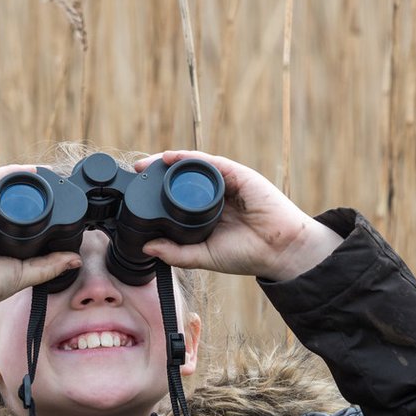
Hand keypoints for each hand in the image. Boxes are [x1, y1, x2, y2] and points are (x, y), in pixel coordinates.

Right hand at [0, 165, 81, 331]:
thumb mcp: (25, 272)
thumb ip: (50, 265)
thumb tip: (75, 260)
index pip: (14, 211)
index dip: (33, 201)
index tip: (54, 195)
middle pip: (6, 195)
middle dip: (28, 185)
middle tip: (52, 179)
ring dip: (20, 175)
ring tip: (42, 172)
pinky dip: (7, 174)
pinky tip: (25, 171)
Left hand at [134, 150, 342, 280]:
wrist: (280, 251)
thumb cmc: (247, 255)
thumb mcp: (204, 256)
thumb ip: (176, 253)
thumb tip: (146, 247)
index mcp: (207, 212)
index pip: (176, 196)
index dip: (155, 191)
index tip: (135, 190)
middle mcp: (215, 194)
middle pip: (181, 177)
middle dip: (157, 173)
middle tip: (135, 173)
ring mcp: (226, 182)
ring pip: (192, 166)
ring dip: (167, 162)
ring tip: (146, 165)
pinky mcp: (237, 174)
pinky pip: (208, 162)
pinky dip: (188, 158)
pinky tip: (170, 158)